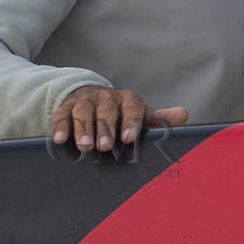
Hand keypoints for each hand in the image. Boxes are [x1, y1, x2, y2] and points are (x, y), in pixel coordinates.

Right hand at [50, 85, 187, 151]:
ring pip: (83, 111)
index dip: (131, 122)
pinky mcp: (65, 108)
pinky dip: (60, 127)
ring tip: (84, 147)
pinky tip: (59, 140)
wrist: (90, 96)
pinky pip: (61, 115)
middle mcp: (106, 98)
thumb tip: (184, 114)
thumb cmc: (120, 112)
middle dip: (106, 128)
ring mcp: (85, 101)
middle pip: (106, 110)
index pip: (132, 108)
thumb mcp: (139, 114)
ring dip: (84, 129)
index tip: (128, 139)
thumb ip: (159, 118)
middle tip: (106, 148)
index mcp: (127, 100)